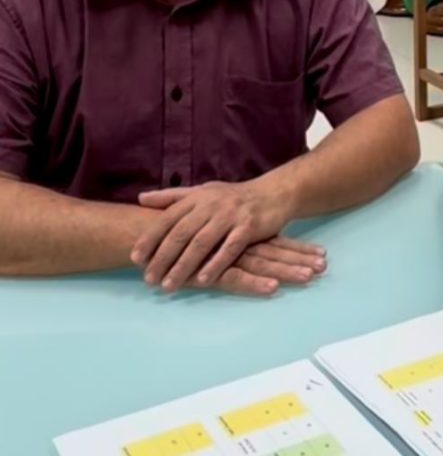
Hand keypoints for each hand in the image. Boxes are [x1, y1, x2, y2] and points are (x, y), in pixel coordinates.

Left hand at [131, 180, 292, 291]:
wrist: (274, 193)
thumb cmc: (233, 196)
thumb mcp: (203, 191)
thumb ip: (172, 197)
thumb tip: (140, 198)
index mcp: (198, 197)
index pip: (168, 218)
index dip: (150, 238)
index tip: (135, 259)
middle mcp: (212, 204)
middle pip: (181, 233)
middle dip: (163, 258)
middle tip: (148, 280)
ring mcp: (231, 215)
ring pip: (202, 243)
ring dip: (183, 266)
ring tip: (169, 285)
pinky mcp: (249, 226)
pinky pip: (229, 249)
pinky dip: (215, 265)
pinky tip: (203, 280)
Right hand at [192, 236, 327, 296]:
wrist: (151, 233)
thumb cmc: (182, 233)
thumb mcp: (211, 232)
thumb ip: (229, 237)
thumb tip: (248, 242)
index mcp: (241, 238)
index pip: (277, 243)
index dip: (299, 249)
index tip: (322, 255)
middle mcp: (238, 246)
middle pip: (276, 253)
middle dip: (301, 260)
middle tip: (324, 267)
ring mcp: (226, 258)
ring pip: (263, 266)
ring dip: (286, 271)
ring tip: (309, 277)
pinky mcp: (210, 272)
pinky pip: (236, 279)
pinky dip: (254, 284)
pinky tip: (272, 289)